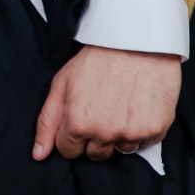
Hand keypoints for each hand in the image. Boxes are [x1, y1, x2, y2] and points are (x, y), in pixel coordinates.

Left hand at [31, 46, 179, 163]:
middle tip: (101, 108)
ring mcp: (132, 133)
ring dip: (119, 134)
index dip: (71, 135)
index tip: (80, 117)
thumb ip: (47, 121)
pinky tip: (137, 105)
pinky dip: (141, 129)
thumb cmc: (97, 58)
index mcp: (78, 123)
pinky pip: (144, 142)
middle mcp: (105, 133)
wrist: (137, 40)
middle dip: (94, 137)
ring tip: (121, 104)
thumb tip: (38, 154)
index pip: (68, 151)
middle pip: (94, 155)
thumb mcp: (62, 83)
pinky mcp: (156, 130)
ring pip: (120, 150)